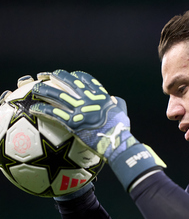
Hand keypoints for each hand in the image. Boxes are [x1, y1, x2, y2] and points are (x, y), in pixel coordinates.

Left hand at [30, 70, 165, 190]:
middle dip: (57, 76)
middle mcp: (89, 99)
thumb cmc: (121, 131)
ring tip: (35, 88)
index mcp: (101, 96)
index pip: (87, 80)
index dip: (76, 76)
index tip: (70, 75)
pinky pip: (54, 113)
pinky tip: (35, 108)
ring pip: (58, 95)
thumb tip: (114, 100)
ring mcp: (80, 110)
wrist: (116, 143)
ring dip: (45, 90)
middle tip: (47, 75)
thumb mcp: (122, 112)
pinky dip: (43, 109)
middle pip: (69, 82)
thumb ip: (118, 104)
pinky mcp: (73, 122)